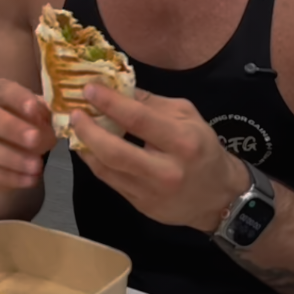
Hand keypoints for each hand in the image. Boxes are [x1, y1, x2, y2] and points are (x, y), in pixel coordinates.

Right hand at [0, 79, 56, 191]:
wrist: (6, 153)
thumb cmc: (24, 123)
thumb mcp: (37, 113)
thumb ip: (43, 112)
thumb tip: (52, 117)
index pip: (1, 90)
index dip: (17, 98)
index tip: (34, 108)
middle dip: (11, 128)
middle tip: (35, 139)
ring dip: (12, 158)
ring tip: (37, 165)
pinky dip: (12, 178)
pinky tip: (31, 179)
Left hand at [70, 84, 249, 230]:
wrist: (218, 197)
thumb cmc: (203, 149)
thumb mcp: (188, 116)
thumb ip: (153, 103)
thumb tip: (118, 89)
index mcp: (182, 141)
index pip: (138, 119)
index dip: (110, 103)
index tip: (89, 89)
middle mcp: (166, 170)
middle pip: (115, 150)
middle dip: (88, 129)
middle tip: (74, 113)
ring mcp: (151, 192)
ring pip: (106, 168)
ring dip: (85, 146)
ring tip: (75, 128)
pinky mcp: (140, 205)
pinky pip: (109, 180)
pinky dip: (94, 161)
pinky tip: (87, 147)